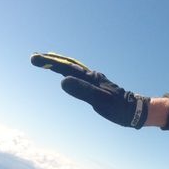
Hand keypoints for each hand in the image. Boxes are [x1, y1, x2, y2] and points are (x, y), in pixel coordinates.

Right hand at [30, 52, 147, 128]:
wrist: (134, 111)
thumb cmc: (118, 108)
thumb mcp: (100, 101)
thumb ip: (83, 91)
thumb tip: (63, 81)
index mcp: (90, 77)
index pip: (66, 67)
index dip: (49, 63)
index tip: (34, 59)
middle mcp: (92, 76)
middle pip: (68, 65)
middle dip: (51, 61)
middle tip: (34, 57)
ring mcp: (94, 81)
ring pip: (73, 69)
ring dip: (59, 64)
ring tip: (46, 62)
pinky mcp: (97, 86)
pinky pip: (79, 76)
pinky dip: (68, 72)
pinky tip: (67, 75)